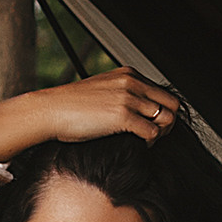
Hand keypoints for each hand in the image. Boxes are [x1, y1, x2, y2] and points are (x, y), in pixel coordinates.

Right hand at [0, 68, 179, 163]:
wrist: (49, 111)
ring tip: (145, 142)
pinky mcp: (122, 117)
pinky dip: (149, 143)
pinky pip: (152, 133)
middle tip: (154, 136)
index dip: (162, 112)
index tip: (150, 124)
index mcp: (128, 75)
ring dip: (159, 135)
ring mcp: (128, 99)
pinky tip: (137, 146)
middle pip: (172, 105)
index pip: (163, 93)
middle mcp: (132, 83)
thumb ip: (121, 94)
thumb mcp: (101, 90)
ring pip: (166, 120)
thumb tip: (137, 110)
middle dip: (167, 124)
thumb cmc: (71, 106)